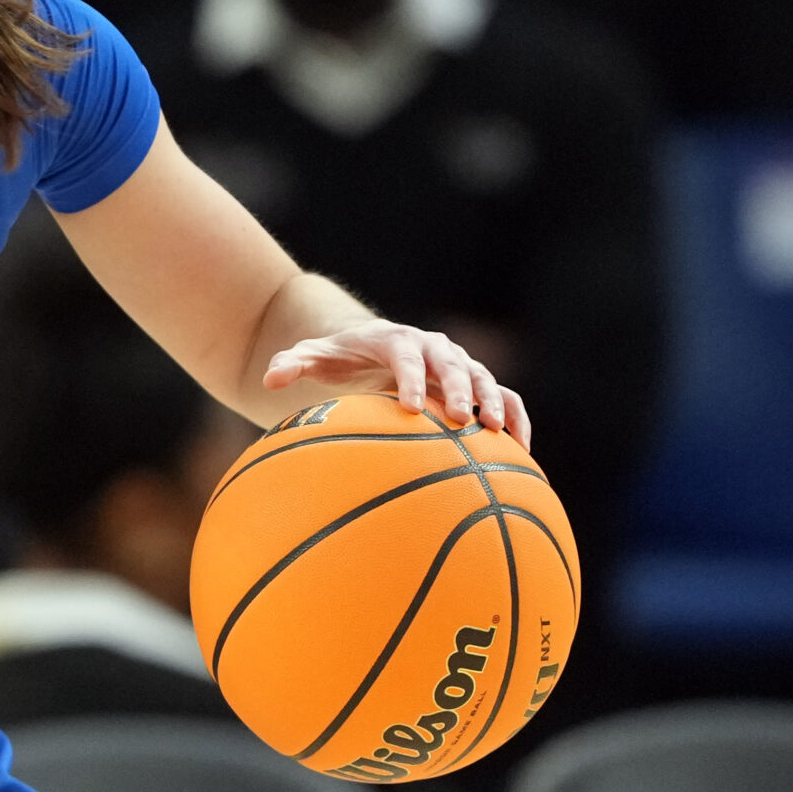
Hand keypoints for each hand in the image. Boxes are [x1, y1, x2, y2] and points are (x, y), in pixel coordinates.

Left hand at [263, 318, 532, 446]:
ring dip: (493, 402)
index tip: (411, 408)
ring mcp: (457, 364)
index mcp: (395, 339)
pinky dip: (517, 418)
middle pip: (452, 363)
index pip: (406, 355)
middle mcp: (433, 348)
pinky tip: (523, 451)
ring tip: (499, 433)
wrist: (372, 345)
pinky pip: (505, 397)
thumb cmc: (341, 355)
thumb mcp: (313, 356)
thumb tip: (269, 378)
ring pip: (484, 378)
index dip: (410, 379)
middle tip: (462, 419)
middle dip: (458, 389)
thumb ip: (292, 363)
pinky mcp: (474, 382)